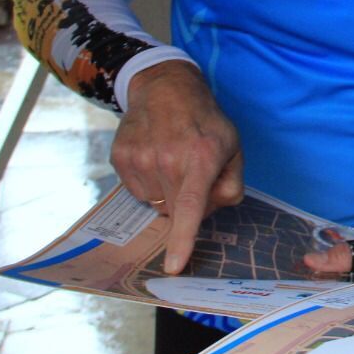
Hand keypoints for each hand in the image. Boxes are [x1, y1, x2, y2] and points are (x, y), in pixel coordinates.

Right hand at [112, 61, 242, 273]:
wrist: (165, 88)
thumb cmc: (205, 121)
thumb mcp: (233, 147)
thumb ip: (231, 184)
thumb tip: (212, 209)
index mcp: (200, 159)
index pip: (190, 207)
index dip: (182, 240)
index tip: (174, 266)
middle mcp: (167, 161)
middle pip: (176, 212)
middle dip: (187, 203)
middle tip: (193, 175)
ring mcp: (140, 160)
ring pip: (155, 204)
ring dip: (166, 193)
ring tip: (173, 160)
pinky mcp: (120, 158)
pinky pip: (137, 192)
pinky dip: (148, 183)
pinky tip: (155, 158)